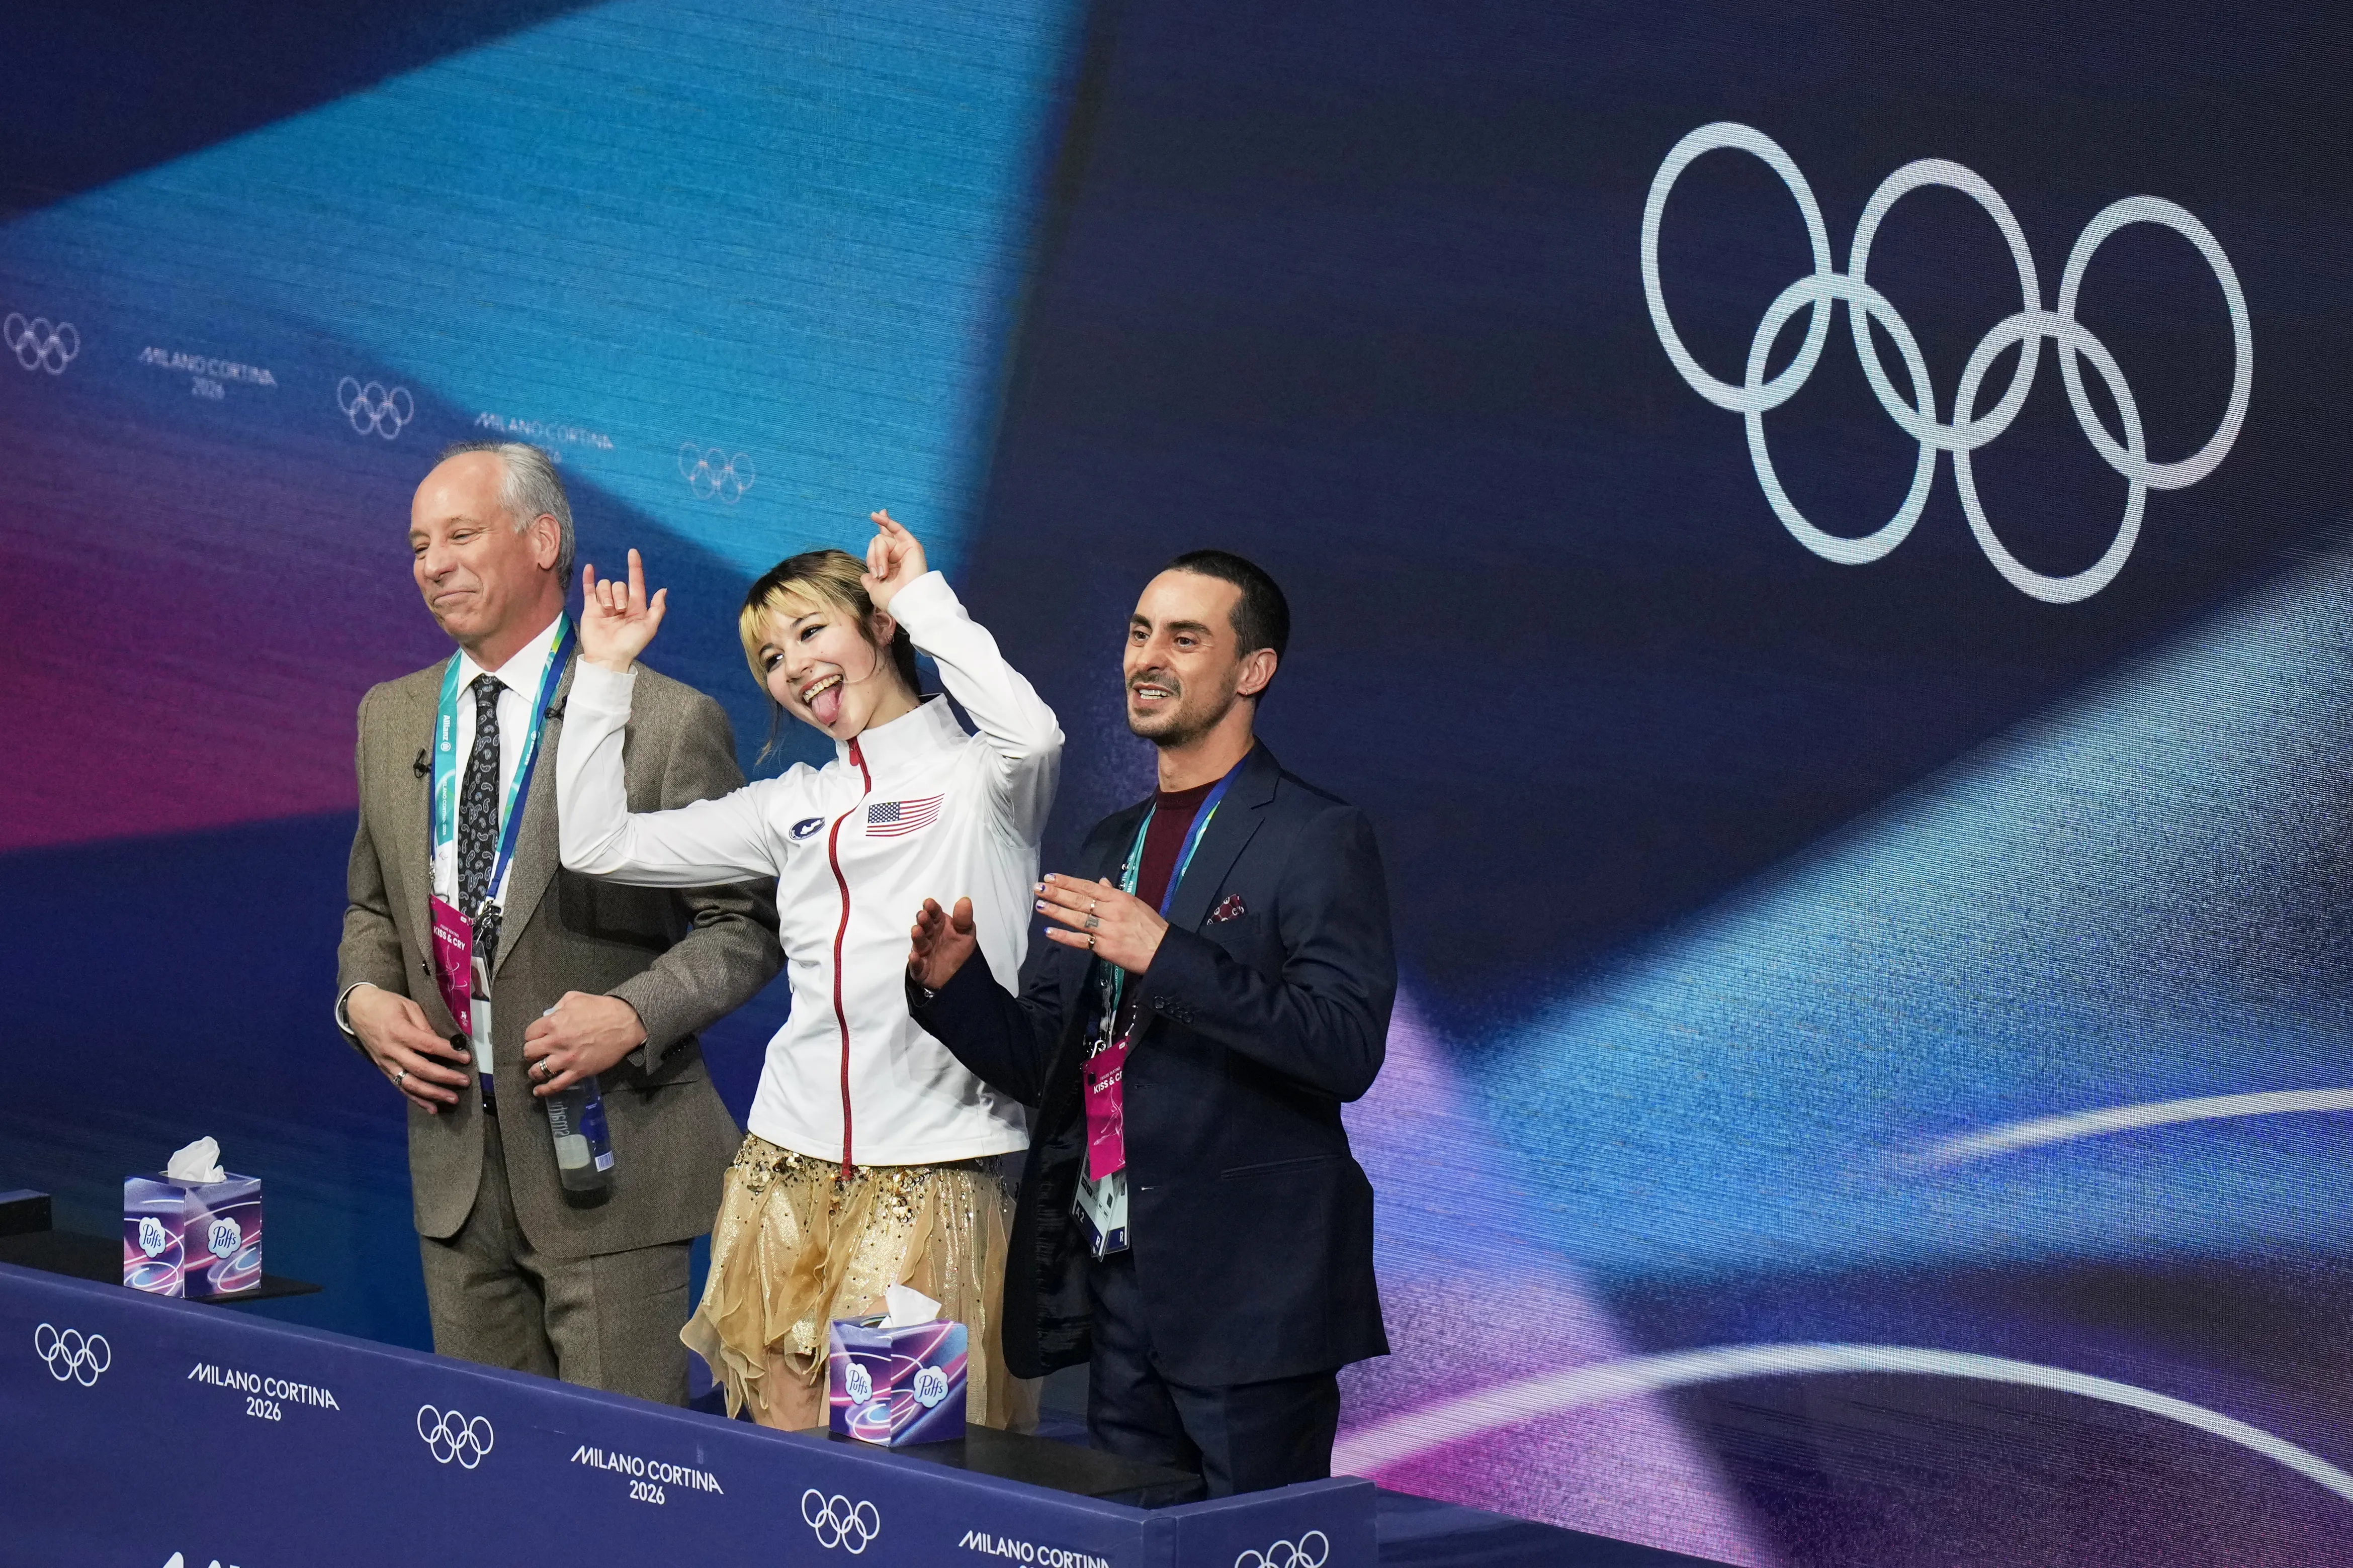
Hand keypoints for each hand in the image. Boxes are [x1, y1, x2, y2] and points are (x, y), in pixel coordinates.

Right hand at [348, 984, 471, 1113]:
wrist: (358, 1009)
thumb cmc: (387, 1004)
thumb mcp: (409, 1007)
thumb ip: (426, 1026)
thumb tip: (445, 1044)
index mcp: (399, 1031)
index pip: (428, 1045)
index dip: (449, 1052)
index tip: (466, 1057)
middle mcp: (391, 1051)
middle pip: (420, 1069)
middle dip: (445, 1078)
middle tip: (465, 1081)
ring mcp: (386, 1063)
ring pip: (410, 1084)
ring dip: (432, 1094)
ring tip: (452, 1099)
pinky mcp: (383, 1070)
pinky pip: (400, 1087)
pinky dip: (416, 1099)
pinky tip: (432, 1107)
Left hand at [523, 992, 647, 1094]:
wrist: (625, 1023)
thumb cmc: (603, 1009)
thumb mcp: (576, 998)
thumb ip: (558, 1006)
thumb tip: (549, 1015)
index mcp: (554, 1022)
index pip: (529, 1033)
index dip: (532, 1036)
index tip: (536, 1038)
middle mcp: (557, 1041)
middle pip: (530, 1052)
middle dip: (531, 1053)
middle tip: (536, 1053)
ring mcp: (567, 1059)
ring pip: (538, 1071)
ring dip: (534, 1072)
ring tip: (536, 1071)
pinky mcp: (578, 1071)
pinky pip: (556, 1085)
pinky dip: (545, 1090)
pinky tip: (539, 1091)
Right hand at [580, 549, 667, 671]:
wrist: (608, 656)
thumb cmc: (630, 644)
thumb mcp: (649, 627)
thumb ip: (656, 609)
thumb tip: (663, 590)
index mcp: (636, 606)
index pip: (636, 582)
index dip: (635, 567)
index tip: (633, 552)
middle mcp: (620, 603)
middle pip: (619, 584)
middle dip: (619, 595)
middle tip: (619, 611)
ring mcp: (604, 604)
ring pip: (605, 586)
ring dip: (606, 596)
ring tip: (607, 612)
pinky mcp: (591, 608)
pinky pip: (589, 589)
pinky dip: (589, 578)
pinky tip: (590, 567)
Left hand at [861, 510, 927, 613]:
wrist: (905, 601)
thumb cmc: (892, 599)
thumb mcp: (874, 589)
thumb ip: (868, 580)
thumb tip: (865, 576)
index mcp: (890, 566)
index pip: (881, 545)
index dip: (877, 537)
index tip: (875, 532)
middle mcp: (897, 556)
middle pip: (876, 543)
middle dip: (872, 558)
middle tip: (878, 575)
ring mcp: (904, 549)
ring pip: (881, 540)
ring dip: (878, 557)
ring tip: (884, 573)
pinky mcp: (911, 545)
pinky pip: (895, 528)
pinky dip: (885, 521)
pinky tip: (875, 515)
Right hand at [908, 896, 978, 990]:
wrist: (959, 977)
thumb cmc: (960, 951)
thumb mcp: (966, 933)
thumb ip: (964, 918)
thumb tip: (965, 900)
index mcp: (940, 925)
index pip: (934, 914)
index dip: (931, 908)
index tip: (929, 903)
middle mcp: (929, 937)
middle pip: (925, 927)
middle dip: (923, 921)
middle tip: (922, 915)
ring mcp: (924, 952)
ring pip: (919, 943)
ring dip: (917, 937)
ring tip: (917, 931)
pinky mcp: (920, 969)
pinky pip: (916, 965)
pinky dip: (915, 961)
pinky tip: (914, 956)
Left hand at [1036, 874, 1167, 975]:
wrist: (1162, 951)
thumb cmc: (1150, 927)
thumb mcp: (1135, 904)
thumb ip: (1114, 893)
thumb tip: (1100, 881)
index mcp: (1119, 898)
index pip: (1089, 886)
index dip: (1068, 882)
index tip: (1051, 877)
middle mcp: (1112, 911)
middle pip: (1080, 900)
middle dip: (1057, 893)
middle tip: (1038, 887)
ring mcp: (1108, 929)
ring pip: (1078, 918)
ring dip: (1057, 911)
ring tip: (1040, 905)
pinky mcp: (1105, 947)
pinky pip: (1081, 941)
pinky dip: (1064, 936)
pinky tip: (1049, 932)